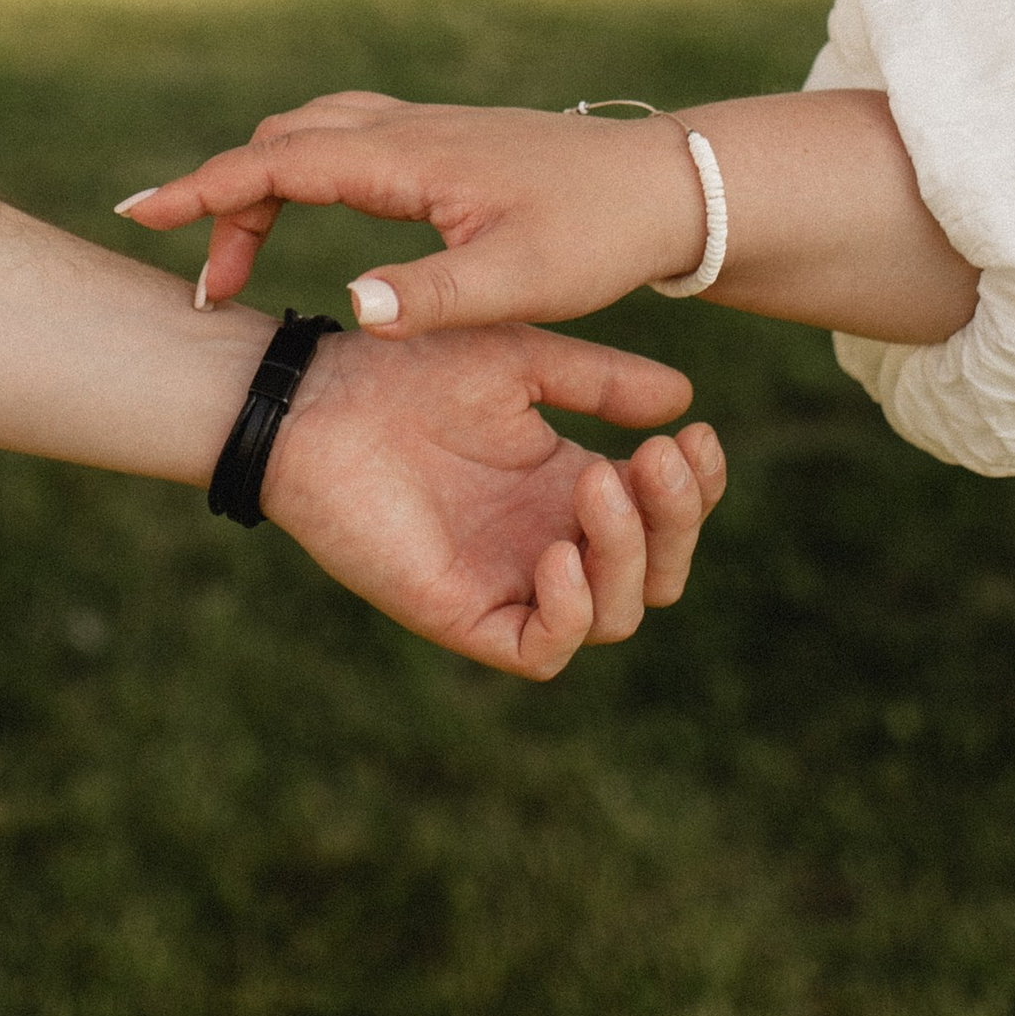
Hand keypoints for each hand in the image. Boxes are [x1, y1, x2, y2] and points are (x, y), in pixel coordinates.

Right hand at [116, 86, 981, 346]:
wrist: (670, 188)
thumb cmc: (600, 236)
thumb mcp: (520, 282)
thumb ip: (432, 297)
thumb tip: (350, 308)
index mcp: (409, 159)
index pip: (280, 164)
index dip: (205, 190)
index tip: (141, 215)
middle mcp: (407, 131)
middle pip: (282, 146)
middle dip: (224, 200)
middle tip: (198, 278)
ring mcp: (425, 132)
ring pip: (312, 138)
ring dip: (262, 185)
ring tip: (236, 255)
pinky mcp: (445, 146)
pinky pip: (344, 144)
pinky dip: (301, 175)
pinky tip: (307, 219)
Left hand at [262, 321, 724, 678]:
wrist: (318, 397)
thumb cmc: (408, 370)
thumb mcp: (524, 364)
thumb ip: (602, 384)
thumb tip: (686, 401)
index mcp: (567, 488)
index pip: (664, 515)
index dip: (696, 489)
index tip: (695, 436)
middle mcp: (550, 541)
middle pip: (655, 573)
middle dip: (675, 520)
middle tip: (657, 458)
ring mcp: (509, 583)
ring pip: (614, 615)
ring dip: (626, 554)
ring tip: (598, 479)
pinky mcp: (461, 615)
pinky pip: (542, 651)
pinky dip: (569, 613)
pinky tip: (559, 553)